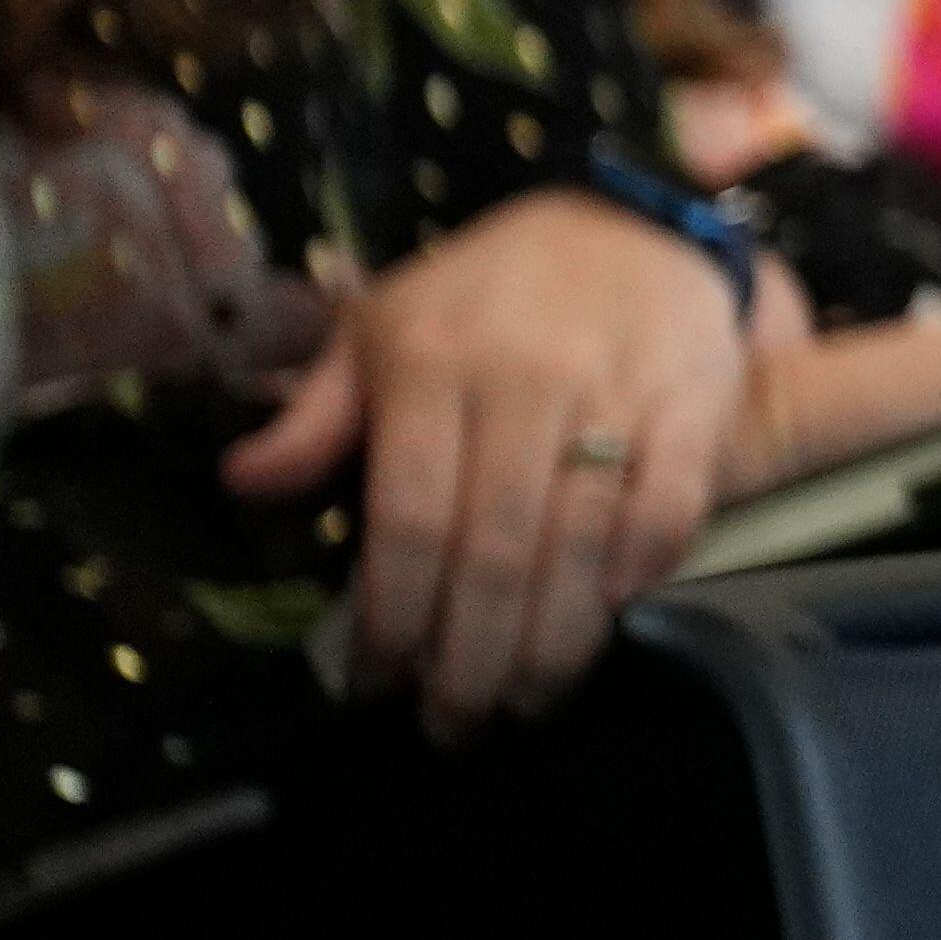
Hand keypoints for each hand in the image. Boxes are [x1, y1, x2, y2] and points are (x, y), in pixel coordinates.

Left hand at [222, 191, 774, 736]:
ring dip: (554, 640)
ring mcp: (618, 389)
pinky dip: (647, 562)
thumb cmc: (489, 290)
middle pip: (495, 549)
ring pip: (582, 541)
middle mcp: (525, 380)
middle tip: (454, 724)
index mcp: (433, 365)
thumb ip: (317, 411)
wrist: (632, 215)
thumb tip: (245, 482)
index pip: (407, 518)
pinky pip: (672, 499)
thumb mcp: (382, 327)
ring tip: (527, 702)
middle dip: (471, 656)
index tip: (375, 683)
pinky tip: (616, 608)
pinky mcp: (695, 398)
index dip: (391, 616)